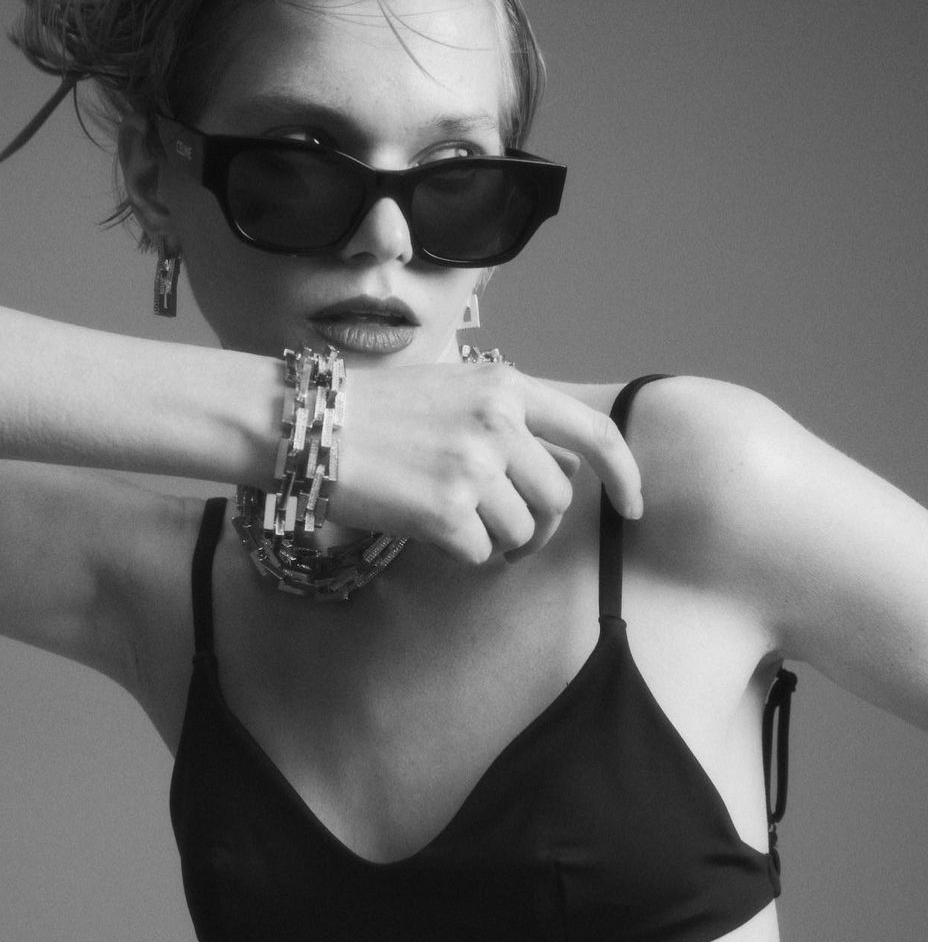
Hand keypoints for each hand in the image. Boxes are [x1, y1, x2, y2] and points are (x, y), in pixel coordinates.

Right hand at [336, 361, 642, 563]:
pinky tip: (430, 531)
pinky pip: (483, 553)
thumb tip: (552, 470)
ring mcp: (474, 467)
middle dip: (541, 524)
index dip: (625, 474)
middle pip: (558, 496)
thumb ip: (504, 419)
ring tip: (461, 528)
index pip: (594, 432)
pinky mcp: (448, 511)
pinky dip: (463, 553)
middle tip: (513, 534)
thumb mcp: (451, 390)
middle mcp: (499, 422)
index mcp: (506, 387)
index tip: (632, 506)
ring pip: (523, 530)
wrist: (309, 426)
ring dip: (500, 541)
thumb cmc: (373, 411)